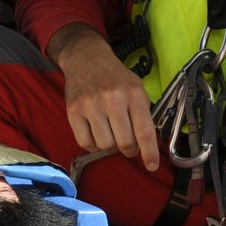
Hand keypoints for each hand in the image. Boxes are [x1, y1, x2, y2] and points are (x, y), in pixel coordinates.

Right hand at [51, 24, 160, 170]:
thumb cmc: (115, 77)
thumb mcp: (137, 88)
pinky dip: (93, 144)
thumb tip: (147, 144)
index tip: (151, 166)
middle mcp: (113, 99)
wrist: (86, 59)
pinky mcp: (74, 110)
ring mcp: (91, 105)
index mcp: (133, 93)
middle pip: (125, 143)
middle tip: (127, 145)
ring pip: (105, 145)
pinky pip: (85, 142)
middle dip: (129, 149)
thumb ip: (142, 114)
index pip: (144, 131)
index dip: (149, 153)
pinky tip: (96, 133)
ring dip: (110, 145)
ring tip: (110, 133)